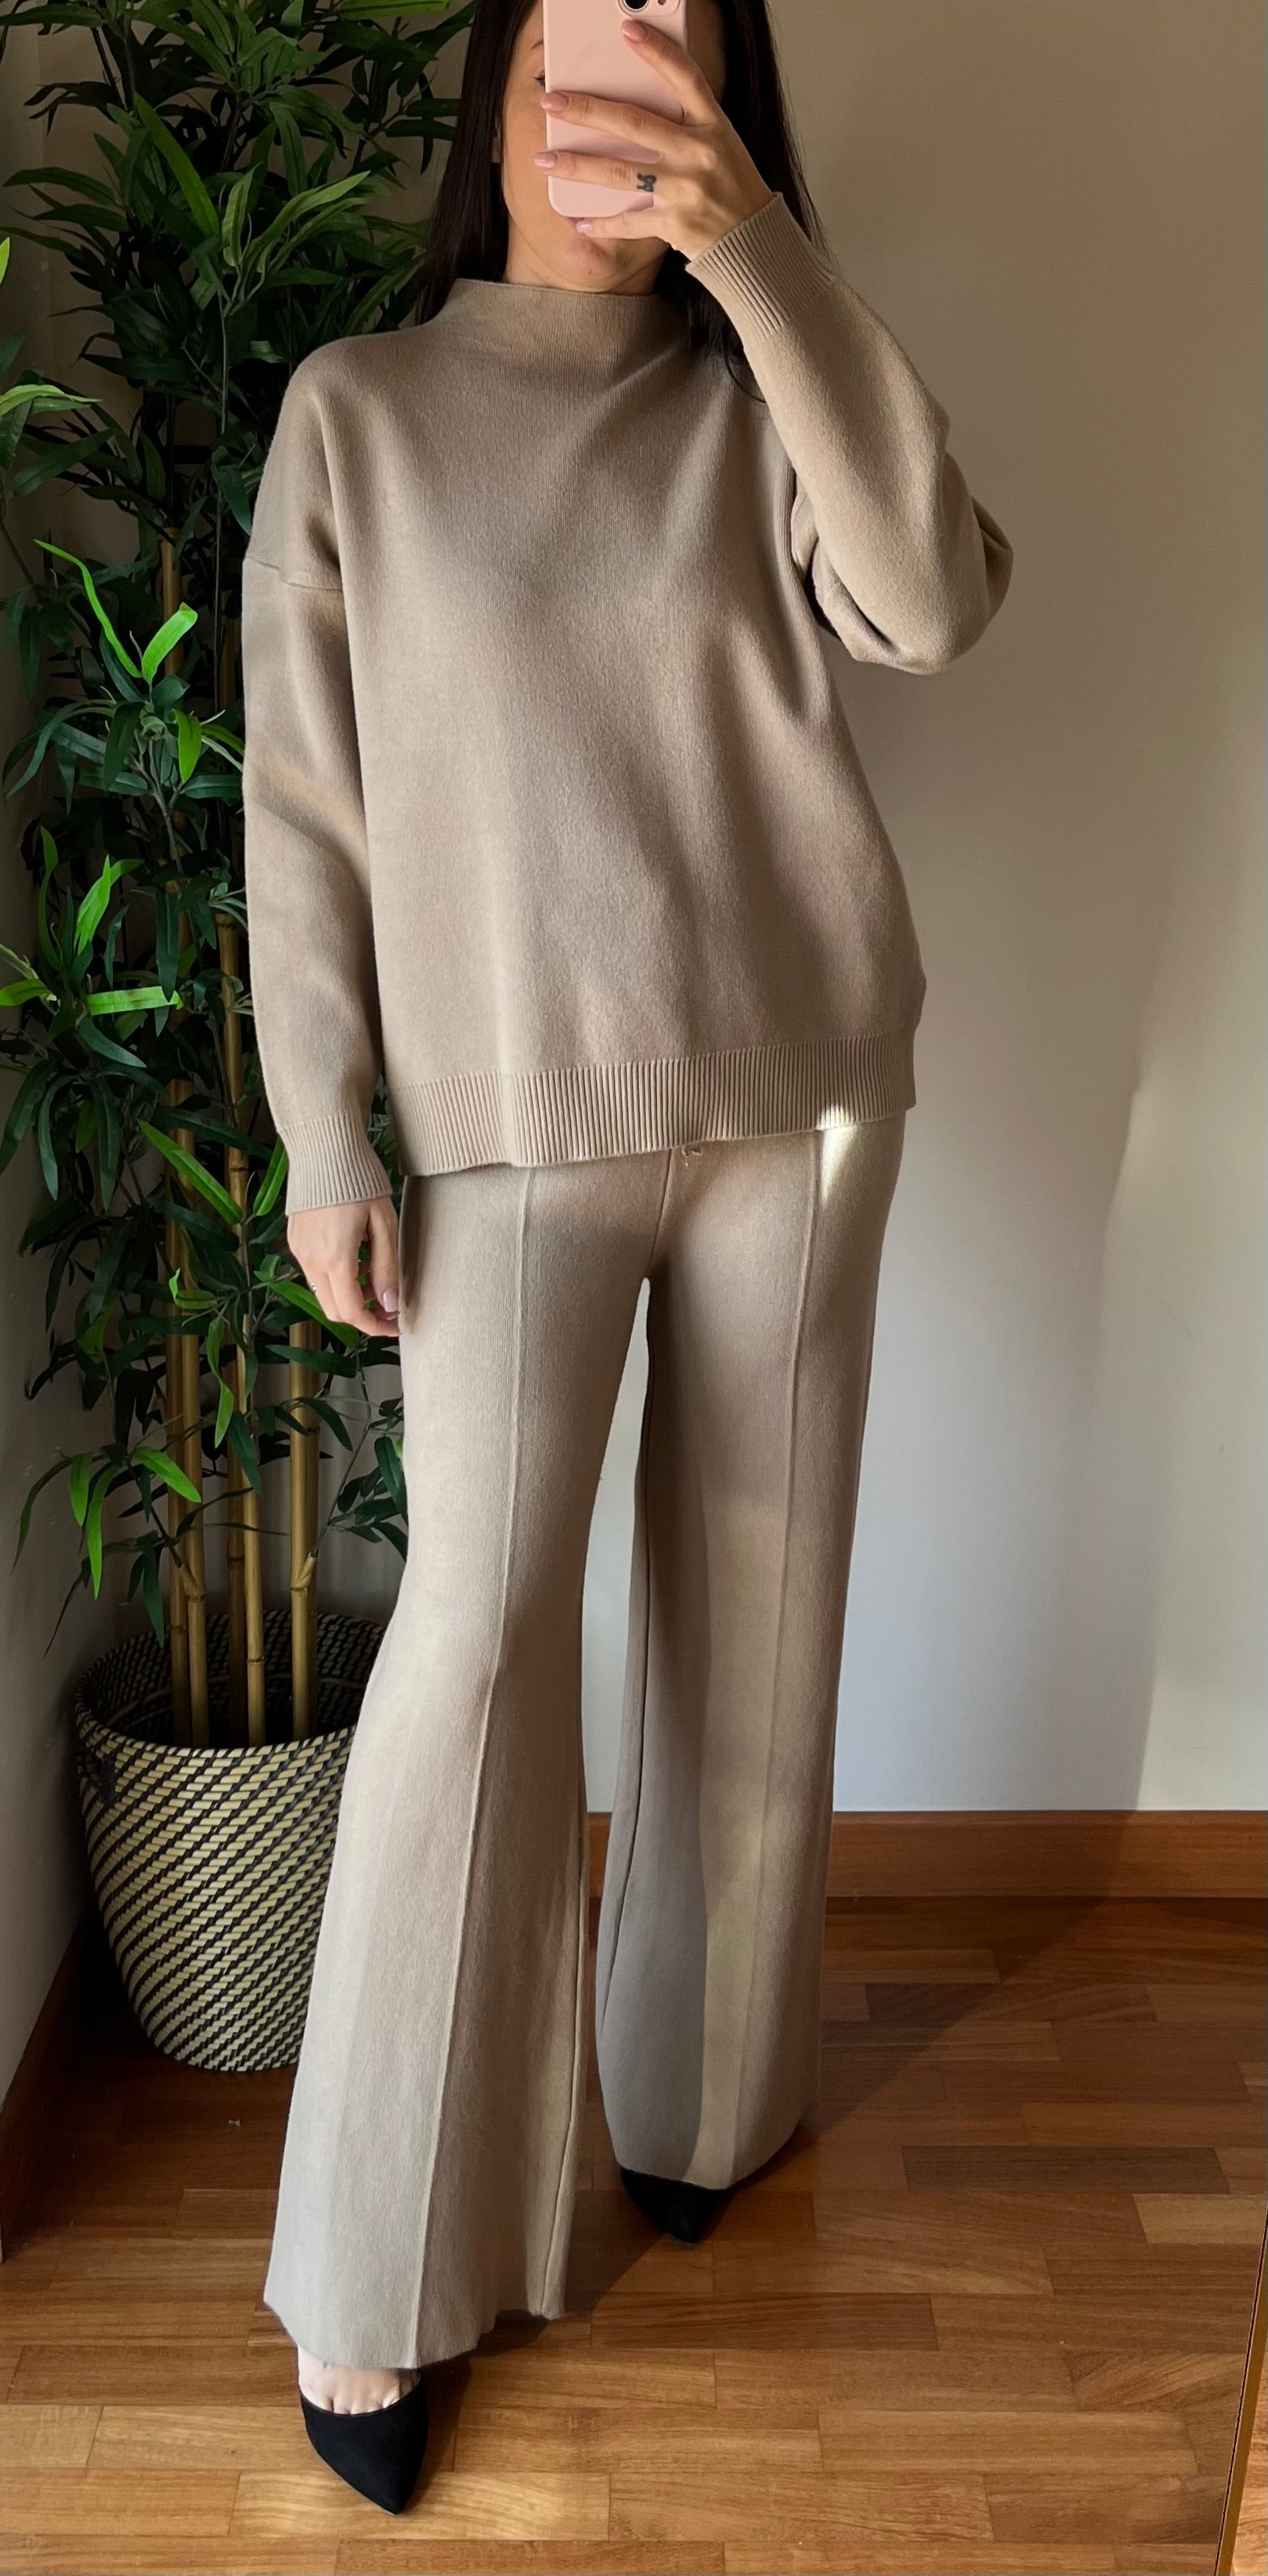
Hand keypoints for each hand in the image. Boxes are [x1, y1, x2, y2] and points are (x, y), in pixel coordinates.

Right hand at [288, 1194, 399, 1338]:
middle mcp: (311, 1259)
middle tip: (387, 1304)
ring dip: (348, 1295)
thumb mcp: (384, 1223)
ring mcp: (299, 1250)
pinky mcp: (295, 1240)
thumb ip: (387, 1267)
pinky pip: (314, 1273)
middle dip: (362, 1315)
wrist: (325, 1148)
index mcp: (336, 1258)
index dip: (375, 1326)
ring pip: (323, 1293)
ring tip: (373, 1272)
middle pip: (334, 1310)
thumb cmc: (360, 1180)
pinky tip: (355, 1256)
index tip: (394, 1325)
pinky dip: (335, 1277)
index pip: (352, 1312)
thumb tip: (390, 1303)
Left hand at [535, 22, 773, 260]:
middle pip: (634, 124)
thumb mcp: (721, 144)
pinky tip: (580, 220)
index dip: (657, 52)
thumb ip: (685, 124)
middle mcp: (700, 153)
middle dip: (588, 110)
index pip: (685, 78)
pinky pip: (630, 222)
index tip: (627, 29)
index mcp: (713, 126)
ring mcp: (687, 190)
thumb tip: (630, 110)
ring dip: (578, 166)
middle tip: (551, 102)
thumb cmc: (732, 187)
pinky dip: (603, 223)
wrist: (756, 241)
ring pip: (621, 173)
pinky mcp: (677, 224)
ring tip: (545, 160)